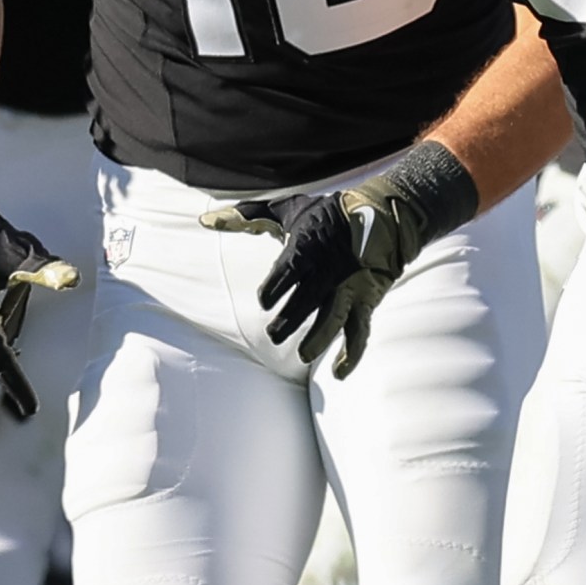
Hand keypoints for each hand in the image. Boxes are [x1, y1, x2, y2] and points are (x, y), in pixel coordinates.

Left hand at [203, 144, 474, 378]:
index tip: (264, 300)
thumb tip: (205, 220)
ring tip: (303, 355)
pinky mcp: (366, 301)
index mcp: (307, 249)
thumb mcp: (289, 211)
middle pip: (306, 300)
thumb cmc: (326, 215)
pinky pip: (360, 330)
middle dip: (290, 319)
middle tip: (274, 335)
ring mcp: (348, 287)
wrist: (380, 214)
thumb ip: (248, 216)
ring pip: (332, 317)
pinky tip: (339, 373)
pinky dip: (352, 354)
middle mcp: (327, 271)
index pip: (286, 272)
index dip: (273, 288)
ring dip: (319, 338)